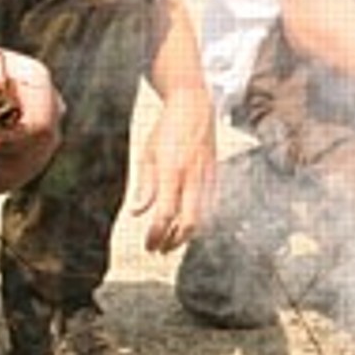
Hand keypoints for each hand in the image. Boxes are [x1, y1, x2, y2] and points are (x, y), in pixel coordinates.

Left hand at [130, 85, 216, 252]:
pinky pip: (210, 206)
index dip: (156, 234)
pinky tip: (185, 223)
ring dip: (186, 235)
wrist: (194, 105)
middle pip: (189, 223)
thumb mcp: (148, 153)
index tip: (148, 244)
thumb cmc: (168, 127)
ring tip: (170, 240)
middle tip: (159, 249)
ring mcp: (208, 176)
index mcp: (172, 171)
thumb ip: (144, 185)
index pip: (165, 214)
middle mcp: (193, 176)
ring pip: (203, 218)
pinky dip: (198, 220)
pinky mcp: (216, 175)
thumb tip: (138, 212)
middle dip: (174, 242)